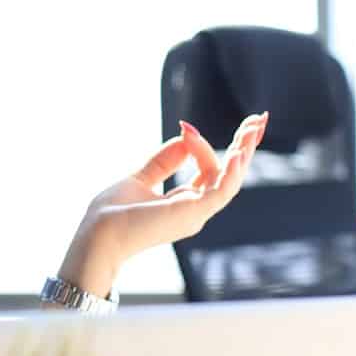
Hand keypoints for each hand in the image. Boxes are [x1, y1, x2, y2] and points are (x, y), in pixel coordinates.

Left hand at [58, 113, 268, 296]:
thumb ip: (163, 161)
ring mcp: (195, 214)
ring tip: (253, 127)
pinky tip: (237, 152)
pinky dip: (231, 172)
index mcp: (184, 204)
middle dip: (244, 147)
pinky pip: (221, 191)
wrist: (97, 236)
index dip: (203, 147)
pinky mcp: (192, 214)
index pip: (208, 170)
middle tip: (259, 120)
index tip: (187, 127)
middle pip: (228, 175)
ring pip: (230, 180)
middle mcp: (195, 211)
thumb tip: (185, 135)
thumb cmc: (112, 215)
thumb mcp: (140, 179)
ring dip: (243, 152)